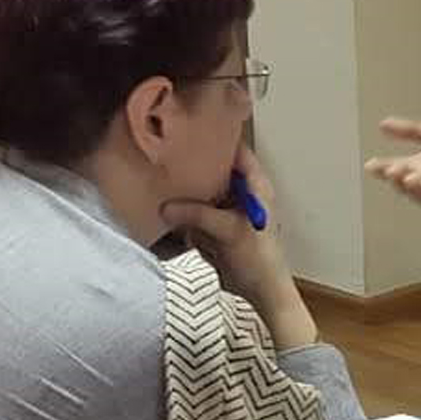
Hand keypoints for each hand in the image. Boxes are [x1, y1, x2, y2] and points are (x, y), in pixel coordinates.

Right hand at [159, 144, 315, 347]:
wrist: (262, 294)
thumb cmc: (260, 260)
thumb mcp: (229, 231)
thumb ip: (197, 215)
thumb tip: (164, 207)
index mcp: (256, 185)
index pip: (235, 150)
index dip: (216, 136)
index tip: (189, 126)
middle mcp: (241, 193)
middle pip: (213, 168)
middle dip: (192, 163)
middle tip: (164, 151)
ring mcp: (227, 210)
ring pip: (202, 189)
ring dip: (185, 187)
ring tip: (159, 173)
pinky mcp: (215, 227)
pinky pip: (195, 211)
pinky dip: (183, 209)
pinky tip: (164, 202)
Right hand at [366, 118, 420, 210]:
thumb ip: (412, 131)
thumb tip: (383, 124)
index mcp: (419, 167)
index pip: (395, 169)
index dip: (382, 169)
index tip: (371, 165)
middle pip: (405, 184)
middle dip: (397, 178)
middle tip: (391, 170)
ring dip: (415, 185)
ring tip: (410, 175)